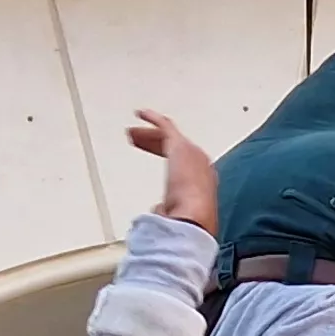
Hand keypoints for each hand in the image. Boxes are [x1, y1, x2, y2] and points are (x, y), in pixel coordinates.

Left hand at [130, 109, 218, 234]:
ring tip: (132, 133)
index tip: (153, 155)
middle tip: (139, 140)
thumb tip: (158, 209)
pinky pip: (165, 126)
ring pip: (167, 137)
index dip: (166, 157)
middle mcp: (200, 162)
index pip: (182, 163)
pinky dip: (153, 118)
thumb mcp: (177, 216)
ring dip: (148, 135)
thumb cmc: (189, 221)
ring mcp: (191, 152)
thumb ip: (167, 209)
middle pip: (175, 147)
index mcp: (203, 180)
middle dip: (154, 143)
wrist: (195, 217)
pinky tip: (141, 114)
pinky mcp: (180, 145)